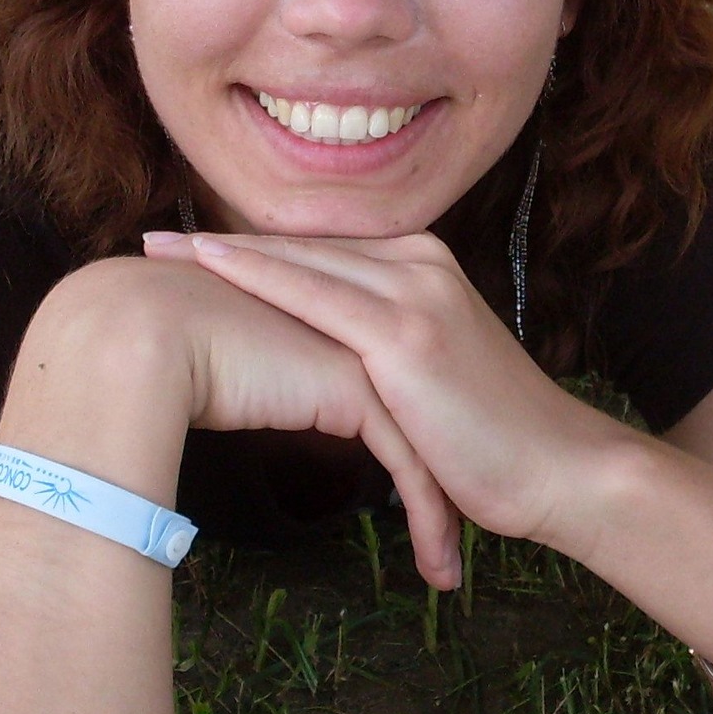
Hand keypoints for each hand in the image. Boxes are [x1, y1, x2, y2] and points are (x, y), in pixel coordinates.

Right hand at [23, 259, 466, 587]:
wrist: (136, 337)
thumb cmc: (157, 355)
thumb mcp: (229, 371)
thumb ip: (256, 379)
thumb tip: (250, 409)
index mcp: (328, 315)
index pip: (392, 384)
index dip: (414, 440)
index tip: (431, 498)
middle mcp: (355, 324)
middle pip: (423, 412)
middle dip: (446, 478)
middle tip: (458, 541)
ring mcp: (362, 351)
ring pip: (425, 441)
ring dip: (442, 512)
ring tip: (448, 574)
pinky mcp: (358, 390)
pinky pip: (411, 465)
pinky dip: (429, 520)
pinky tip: (437, 571)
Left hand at [141, 232, 616, 545]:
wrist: (560, 468)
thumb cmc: (496, 442)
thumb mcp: (432, 379)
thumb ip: (384, 358)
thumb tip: (325, 376)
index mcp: (425, 269)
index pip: (321, 254)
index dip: (254, 252)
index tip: (189, 253)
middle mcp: (419, 264)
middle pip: (301, 248)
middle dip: (223, 246)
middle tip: (152, 246)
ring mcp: (413, 292)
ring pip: (299, 262)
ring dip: (222, 255)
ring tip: (159, 256)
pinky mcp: (405, 333)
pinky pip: (313, 295)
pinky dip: (256, 276)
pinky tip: (210, 267)